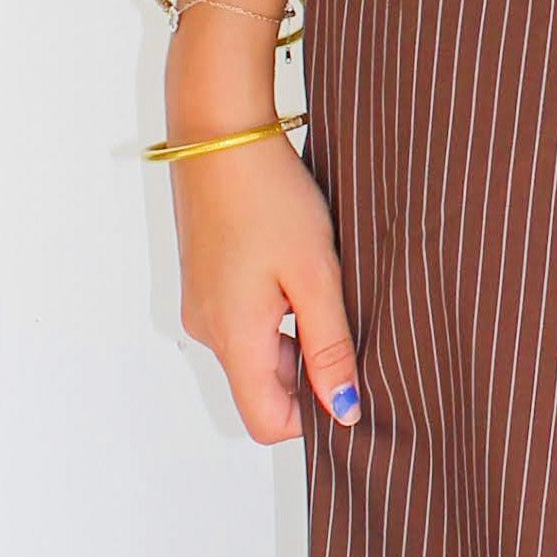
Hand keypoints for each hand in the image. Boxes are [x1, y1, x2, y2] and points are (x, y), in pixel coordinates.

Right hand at [172, 124, 361, 446]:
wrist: (220, 134)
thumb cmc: (266, 195)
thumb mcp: (315, 274)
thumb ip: (330, 347)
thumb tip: (344, 408)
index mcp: (233, 338)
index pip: (267, 422)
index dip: (314, 415)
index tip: (352, 378)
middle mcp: (209, 331)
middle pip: (264, 389)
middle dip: (311, 372)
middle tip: (348, 321)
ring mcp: (204, 306)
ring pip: (257, 353)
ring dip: (297, 337)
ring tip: (324, 286)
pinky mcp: (206, 283)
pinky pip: (245, 323)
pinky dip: (278, 313)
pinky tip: (299, 270)